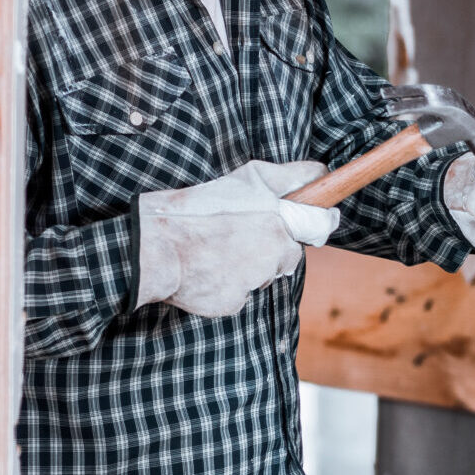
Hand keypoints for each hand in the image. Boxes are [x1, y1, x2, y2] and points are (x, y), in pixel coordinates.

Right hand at [134, 160, 332, 316]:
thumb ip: (288, 177)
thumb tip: (321, 171)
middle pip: (286, 255)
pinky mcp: (233, 304)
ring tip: (214, 250)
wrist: (154, 250)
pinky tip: (205, 270)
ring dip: (246, 267)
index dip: (311, 221)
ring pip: (261, 276)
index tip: (306, 219)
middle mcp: (272, 258)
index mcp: (278, 226)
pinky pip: (238, 295)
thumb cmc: (196, 211)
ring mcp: (252, 284)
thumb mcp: (245, 179)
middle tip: (236, 233)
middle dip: (269, 246)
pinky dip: (224, 286)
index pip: (316, 227)